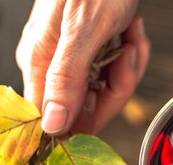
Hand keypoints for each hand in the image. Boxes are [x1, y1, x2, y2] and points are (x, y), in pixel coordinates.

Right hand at [16, 0, 148, 135]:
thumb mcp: (84, 30)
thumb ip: (67, 78)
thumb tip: (51, 126)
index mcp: (39, 64)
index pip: (57, 122)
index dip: (89, 118)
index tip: (111, 92)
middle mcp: (50, 66)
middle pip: (87, 108)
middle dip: (118, 84)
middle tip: (127, 53)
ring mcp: (70, 59)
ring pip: (105, 89)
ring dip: (128, 65)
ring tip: (131, 35)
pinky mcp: (88, 50)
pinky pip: (112, 70)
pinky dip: (130, 52)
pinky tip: (132, 32)